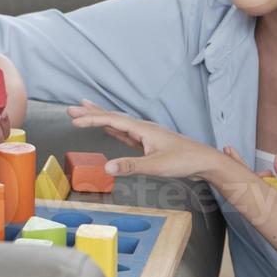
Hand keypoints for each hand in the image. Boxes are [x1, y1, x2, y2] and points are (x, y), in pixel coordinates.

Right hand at [66, 100, 221, 179]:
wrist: (204, 161)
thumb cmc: (184, 161)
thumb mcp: (156, 166)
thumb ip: (131, 166)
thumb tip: (107, 167)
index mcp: (143, 129)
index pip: (112, 120)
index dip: (92, 119)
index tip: (74, 119)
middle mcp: (143, 128)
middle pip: (112, 117)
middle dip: (92, 113)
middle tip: (72, 109)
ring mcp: (146, 135)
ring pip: (118, 123)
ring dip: (101, 119)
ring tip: (85, 112)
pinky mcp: (149, 143)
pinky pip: (125, 133)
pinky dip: (113, 129)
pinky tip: (109, 129)